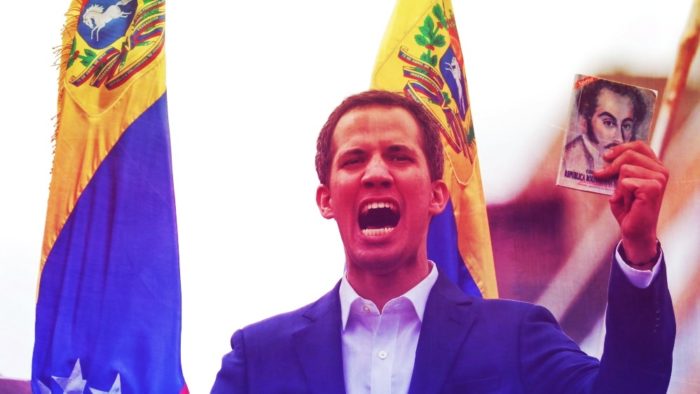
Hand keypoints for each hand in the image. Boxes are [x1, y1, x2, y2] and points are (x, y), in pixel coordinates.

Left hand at [593, 141, 667, 268]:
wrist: (635, 231)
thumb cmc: (629, 209)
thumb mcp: (622, 184)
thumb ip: (620, 169)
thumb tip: (605, 156)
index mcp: (655, 166)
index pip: (639, 146)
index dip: (620, 148)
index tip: (606, 156)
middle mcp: (660, 170)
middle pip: (630, 154)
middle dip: (612, 167)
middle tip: (603, 176)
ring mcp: (659, 179)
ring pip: (625, 169)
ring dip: (619, 186)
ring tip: (626, 197)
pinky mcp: (653, 188)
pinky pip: (625, 182)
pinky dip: (621, 193)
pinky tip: (629, 203)